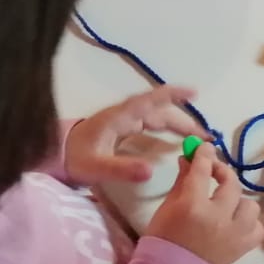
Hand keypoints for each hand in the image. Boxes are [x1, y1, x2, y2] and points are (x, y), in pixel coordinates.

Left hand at [65, 86, 205, 184]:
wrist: (56, 153)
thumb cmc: (74, 158)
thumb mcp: (96, 167)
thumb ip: (121, 169)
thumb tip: (150, 171)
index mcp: (120, 117)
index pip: (150, 100)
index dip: (172, 95)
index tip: (194, 93)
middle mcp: (126, 115)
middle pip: (160, 112)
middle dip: (184, 122)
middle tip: (207, 138)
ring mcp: (126, 121)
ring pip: (158, 118)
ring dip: (179, 125)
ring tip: (200, 138)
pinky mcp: (126, 129)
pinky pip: (153, 124)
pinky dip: (169, 129)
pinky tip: (179, 138)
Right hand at [144, 142, 263, 263]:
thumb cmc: (164, 238)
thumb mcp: (168, 206)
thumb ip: (183, 181)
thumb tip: (190, 159)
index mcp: (193, 206)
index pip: (203, 170)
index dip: (205, 155)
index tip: (206, 148)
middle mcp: (218, 218)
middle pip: (231, 183)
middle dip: (223, 172)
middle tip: (214, 172)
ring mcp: (234, 234)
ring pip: (250, 205)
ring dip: (238, 201)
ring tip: (227, 204)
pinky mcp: (243, 247)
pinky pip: (258, 228)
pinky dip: (250, 222)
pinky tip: (237, 222)